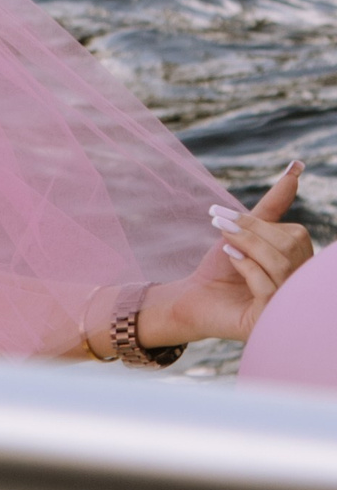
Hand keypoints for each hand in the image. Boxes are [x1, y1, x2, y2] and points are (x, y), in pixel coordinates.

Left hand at [138, 164, 313, 350]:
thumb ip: (272, 206)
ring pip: (281, 266)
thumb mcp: (245, 232)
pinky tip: (231, 259)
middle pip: (291, 249)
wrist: (192, 297)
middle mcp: (298, 287)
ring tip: (225, 239)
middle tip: (223, 225)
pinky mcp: (267, 321)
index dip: (263, 223)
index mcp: (298, 265)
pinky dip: (249, 267)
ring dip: (249, 245)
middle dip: (255, 232)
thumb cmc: (221, 267)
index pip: (296, 236)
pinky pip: (269, 288)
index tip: (227, 215)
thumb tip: (294, 168)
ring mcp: (285, 306)